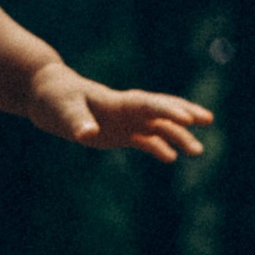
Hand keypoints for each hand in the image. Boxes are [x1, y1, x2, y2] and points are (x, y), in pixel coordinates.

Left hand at [20, 57, 211, 161]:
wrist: (46, 95)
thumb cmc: (54, 97)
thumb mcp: (63, 109)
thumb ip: (78, 121)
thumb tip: (88, 135)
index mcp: (117, 101)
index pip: (148, 105)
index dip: (167, 111)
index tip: (188, 118)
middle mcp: (126, 110)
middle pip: (161, 110)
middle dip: (185, 114)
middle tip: (208, 120)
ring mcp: (124, 122)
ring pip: (157, 127)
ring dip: (177, 137)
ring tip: (197, 152)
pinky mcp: (119, 133)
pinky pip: (143, 140)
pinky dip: (157, 148)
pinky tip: (170, 158)